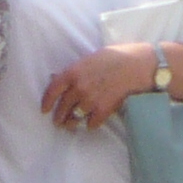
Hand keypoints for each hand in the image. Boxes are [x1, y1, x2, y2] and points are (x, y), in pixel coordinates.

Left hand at [40, 45, 155, 132]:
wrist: (138, 65)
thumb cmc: (116, 57)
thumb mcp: (91, 58)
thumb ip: (75, 70)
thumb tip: (59, 78)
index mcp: (73, 71)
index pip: (53, 89)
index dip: (47, 102)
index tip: (45, 110)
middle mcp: (79, 87)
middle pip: (62, 107)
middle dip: (59, 117)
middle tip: (59, 122)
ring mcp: (91, 100)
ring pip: (74, 118)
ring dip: (72, 123)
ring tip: (72, 125)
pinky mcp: (103, 110)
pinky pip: (91, 123)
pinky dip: (90, 124)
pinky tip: (92, 122)